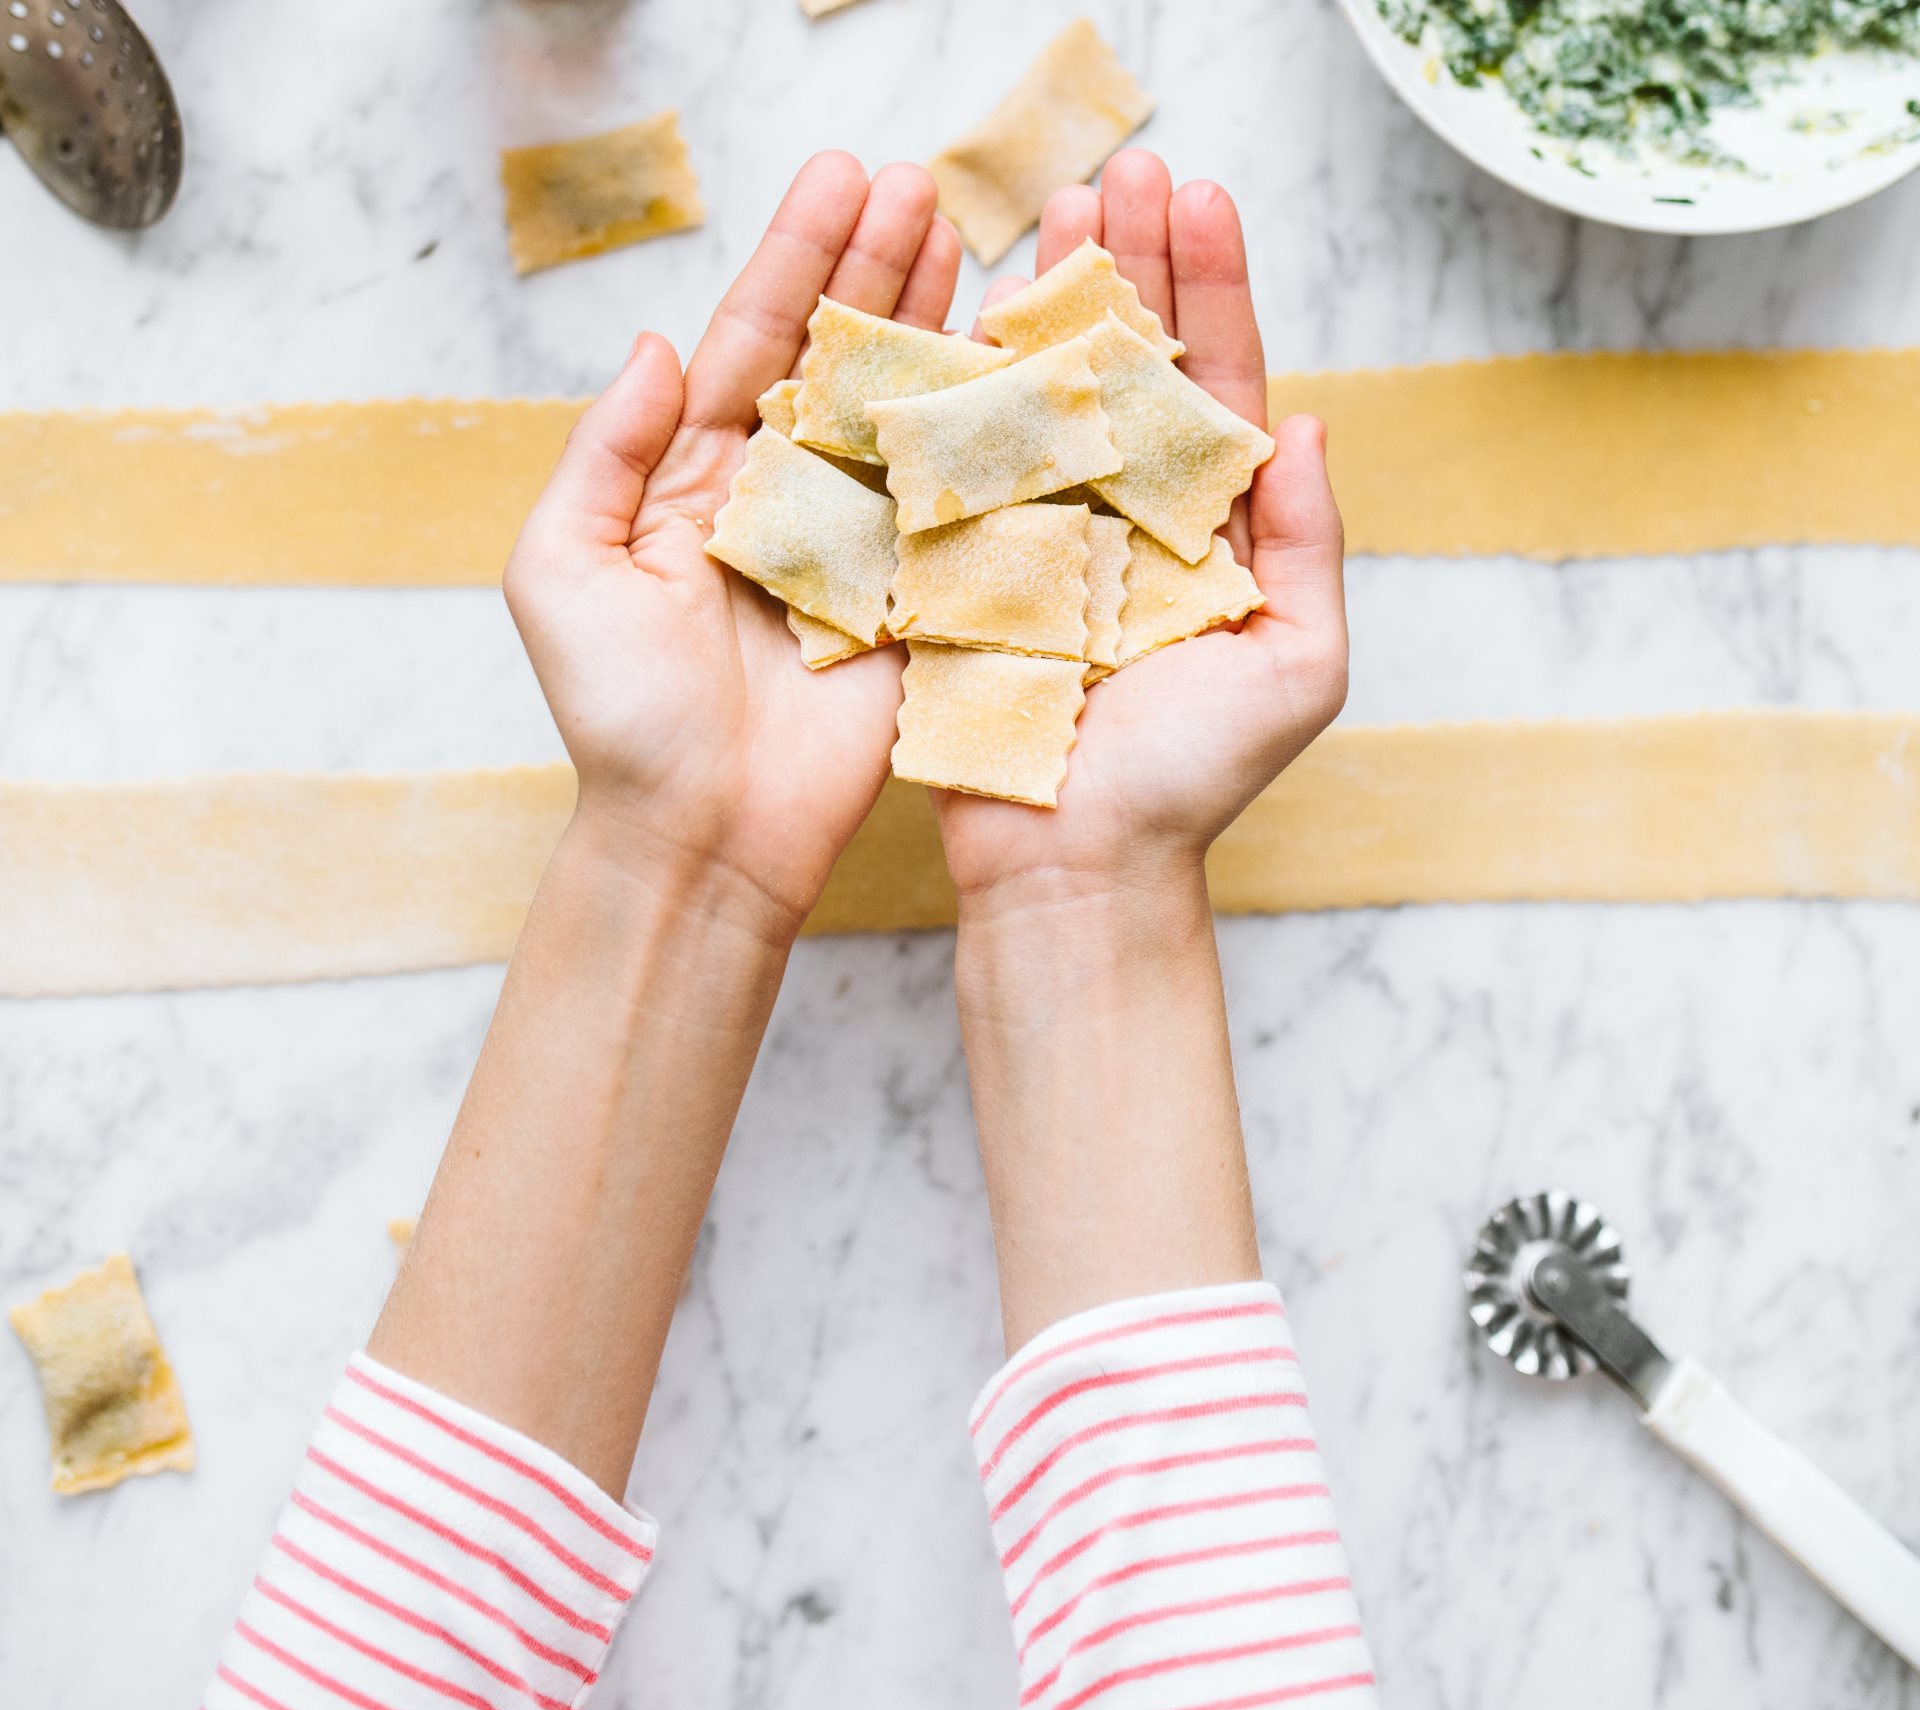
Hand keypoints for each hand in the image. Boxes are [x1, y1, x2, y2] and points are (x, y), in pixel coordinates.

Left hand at [503, 154, 960, 939]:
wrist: (702, 836)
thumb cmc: (620, 719)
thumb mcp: (564, 570)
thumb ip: (604, 454)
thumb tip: (655, 345)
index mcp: (698, 478)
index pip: (755, 342)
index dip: (798, 257)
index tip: (841, 178)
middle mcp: (785, 497)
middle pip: (838, 359)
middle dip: (879, 267)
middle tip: (923, 185)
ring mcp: (858, 547)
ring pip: (903, 414)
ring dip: (937, 326)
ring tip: (974, 237)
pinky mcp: (915, 603)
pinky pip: (955, 507)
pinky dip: (986, 436)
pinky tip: (1015, 361)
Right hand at [934, 150, 1347, 917]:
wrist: (1076, 864)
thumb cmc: (1193, 780)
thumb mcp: (1295, 666)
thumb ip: (1308, 548)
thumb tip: (1307, 424)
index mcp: (1207, 526)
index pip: (1215, 384)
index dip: (1211, 290)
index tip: (1202, 199)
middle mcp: (1126, 512)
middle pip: (1132, 365)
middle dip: (1131, 266)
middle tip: (1121, 173)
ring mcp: (1044, 531)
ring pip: (1050, 392)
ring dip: (1050, 299)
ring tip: (1053, 211)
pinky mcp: (969, 563)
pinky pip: (969, 459)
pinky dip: (968, 383)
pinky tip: (969, 306)